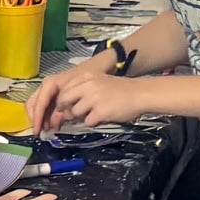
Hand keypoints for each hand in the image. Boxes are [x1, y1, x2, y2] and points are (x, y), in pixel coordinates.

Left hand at [32, 68, 146, 131]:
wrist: (140, 94)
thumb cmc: (120, 91)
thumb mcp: (98, 84)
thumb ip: (81, 92)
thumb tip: (65, 109)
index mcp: (86, 77)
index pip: (63, 90)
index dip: (60, 102)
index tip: (60, 111)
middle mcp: (87, 85)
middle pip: (64, 100)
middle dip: (64, 111)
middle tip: (69, 117)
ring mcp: (93, 98)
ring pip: (74, 113)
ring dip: (82, 116)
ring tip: (95, 113)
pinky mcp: (100, 111)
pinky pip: (88, 122)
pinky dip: (93, 122)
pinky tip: (103, 116)